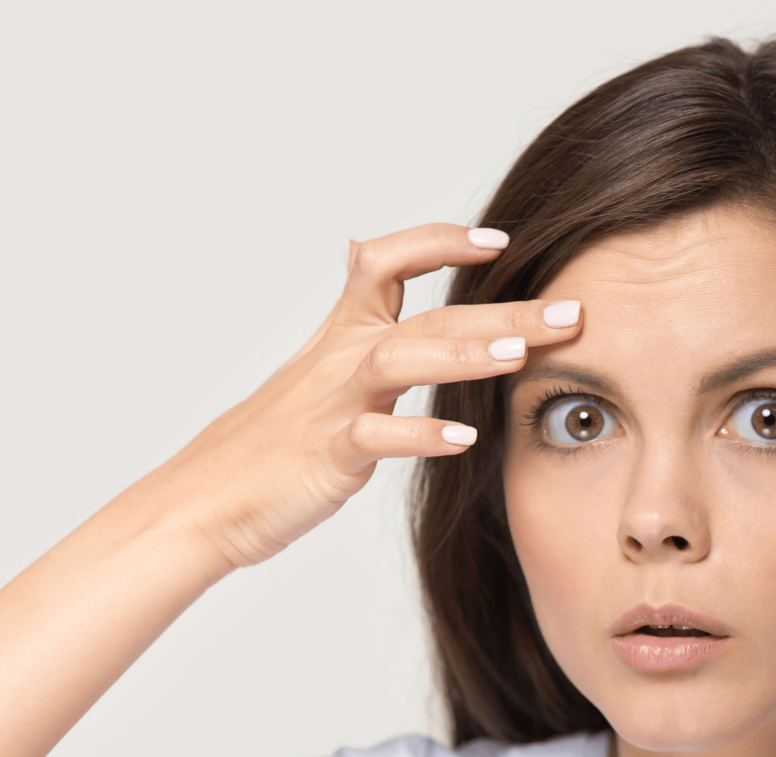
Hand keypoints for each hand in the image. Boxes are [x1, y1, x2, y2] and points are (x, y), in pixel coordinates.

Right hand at [152, 223, 581, 569]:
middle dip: (503, 310)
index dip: (440, 242)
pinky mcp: (328, 454)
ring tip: (520, 355)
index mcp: (342, 333)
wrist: (206, 496)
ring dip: (463, 356)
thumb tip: (357, 248)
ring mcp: (335, 404)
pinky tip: (462, 439)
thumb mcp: (312, 362)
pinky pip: (377, 438)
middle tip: (570, 312)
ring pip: (400, 361)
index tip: (499, 240)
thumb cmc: (274, 437)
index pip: (388, 261)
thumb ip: (351, 310)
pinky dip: (419, 435)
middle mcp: (340, 358)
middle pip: (427, 315)